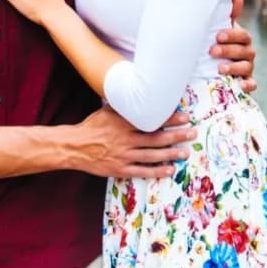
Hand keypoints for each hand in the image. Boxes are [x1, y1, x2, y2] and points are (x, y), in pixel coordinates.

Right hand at [67, 107, 197, 179]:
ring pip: (152, 155)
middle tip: (192, 133)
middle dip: (177, 135)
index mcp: (123, 123)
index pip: (151, 120)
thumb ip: (125, 107)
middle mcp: (126, 139)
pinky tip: (170, 169)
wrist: (74, 147)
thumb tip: (140, 96)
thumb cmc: (92, 126)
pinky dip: (157, 170)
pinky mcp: (120, 169)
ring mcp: (124, 155)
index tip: (184, 116)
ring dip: (171, 154)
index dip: (170, 118)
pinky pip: (142, 171)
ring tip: (186, 152)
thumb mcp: (108, 111)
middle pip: (156, 138)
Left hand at [212, 0, 256, 92]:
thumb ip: (226, 15)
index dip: (232, 35)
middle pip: (245, 51)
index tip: (218, 36)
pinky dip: (248, 84)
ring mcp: (247, 69)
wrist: (211, 70)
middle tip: (212, 51)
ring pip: (247, 67)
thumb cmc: (216, 45)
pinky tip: (240, 85)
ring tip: (220, 68)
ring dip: (234, 67)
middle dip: (229, 50)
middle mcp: (247, 53)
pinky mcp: (246, 83)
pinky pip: (252, 84)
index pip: (243, 35)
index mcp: (241, 40)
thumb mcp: (219, 30)